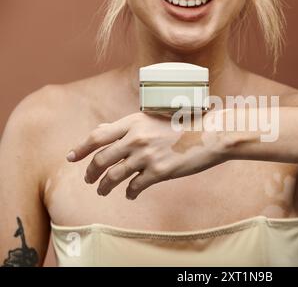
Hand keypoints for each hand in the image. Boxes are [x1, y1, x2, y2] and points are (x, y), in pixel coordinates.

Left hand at [66, 112, 229, 199]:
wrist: (211, 134)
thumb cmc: (184, 124)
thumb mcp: (153, 118)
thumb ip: (129, 126)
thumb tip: (103, 130)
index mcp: (134, 122)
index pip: (98, 136)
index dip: (80, 148)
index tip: (71, 158)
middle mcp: (137, 138)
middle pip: (101, 159)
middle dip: (90, 173)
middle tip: (89, 180)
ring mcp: (147, 156)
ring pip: (114, 176)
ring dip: (105, 187)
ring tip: (103, 192)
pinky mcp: (160, 172)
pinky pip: (135, 187)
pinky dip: (130, 193)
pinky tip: (130, 195)